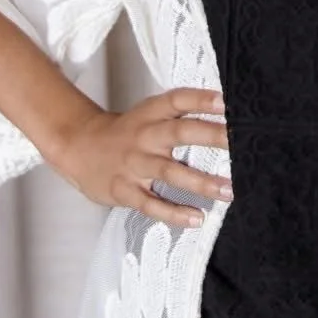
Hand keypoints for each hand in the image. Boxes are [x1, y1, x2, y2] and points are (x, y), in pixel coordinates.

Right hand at [48, 89, 229, 226]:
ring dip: (201, 182)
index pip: (178, 100)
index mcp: (150, 113)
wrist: (78, 147)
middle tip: (239, 142)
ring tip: (228, 190)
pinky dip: (174, 213)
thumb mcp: (147, 114)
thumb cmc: (125, 133)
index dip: (201, 99)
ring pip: (170, 172)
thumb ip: (179, 115)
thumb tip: (224, 116)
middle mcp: (144, 136)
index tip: (226, 102)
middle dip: (211, 136)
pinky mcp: (124, 190)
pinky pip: (151, 204)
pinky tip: (196, 218)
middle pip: (180, 132)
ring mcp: (133, 164)